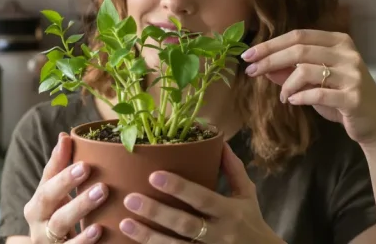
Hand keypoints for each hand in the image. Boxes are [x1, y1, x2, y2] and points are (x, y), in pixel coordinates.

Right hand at [23, 132, 108, 242]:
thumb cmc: (60, 218)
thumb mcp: (59, 195)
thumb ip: (61, 167)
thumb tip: (65, 136)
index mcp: (38, 201)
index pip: (47, 179)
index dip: (62, 167)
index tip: (84, 160)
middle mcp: (38, 221)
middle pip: (48, 198)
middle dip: (68, 183)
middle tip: (89, 168)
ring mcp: (47, 240)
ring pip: (59, 222)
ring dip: (80, 206)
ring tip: (101, 193)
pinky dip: (83, 240)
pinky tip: (98, 230)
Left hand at [119, 143, 280, 242]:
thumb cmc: (251, 220)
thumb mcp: (247, 194)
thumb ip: (233, 169)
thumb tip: (220, 141)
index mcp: (230, 212)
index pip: (203, 198)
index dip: (180, 188)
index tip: (155, 175)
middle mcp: (218, 234)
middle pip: (184, 225)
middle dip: (156, 212)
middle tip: (130, 198)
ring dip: (148, 236)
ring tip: (124, 223)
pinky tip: (134, 243)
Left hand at [241, 29, 375, 146]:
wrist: (375, 124)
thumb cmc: (342, 98)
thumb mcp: (315, 82)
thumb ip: (291, 71)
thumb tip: (263, 66)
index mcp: (339, 42)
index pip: (298, 36)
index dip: (271, 44)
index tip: (248, 55)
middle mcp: (348, 53)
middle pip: (299, 49)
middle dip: (270, 59)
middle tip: (250, 71)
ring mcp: (353, 74)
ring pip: (306, 70)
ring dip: (286, 84)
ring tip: (283, 97)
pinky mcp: (354, 97)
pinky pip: (317, 93)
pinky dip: (300, 96)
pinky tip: (293, 101)